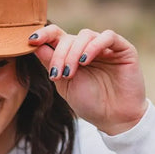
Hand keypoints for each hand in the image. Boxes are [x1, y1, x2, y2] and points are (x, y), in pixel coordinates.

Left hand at [28, 25, 147, 134]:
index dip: (44, 34)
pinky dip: (93, 46)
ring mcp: (106, 47)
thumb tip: (34, 45)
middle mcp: (88, 47)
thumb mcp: (64, 84)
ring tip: (70, 73)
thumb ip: (51, 63)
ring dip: (73, 53)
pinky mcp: (123, 49)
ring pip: (85, 35)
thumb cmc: (90, 104)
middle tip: (56, 75)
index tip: (31, 41)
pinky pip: (108, 37)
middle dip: (59, 55)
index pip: (57, 35)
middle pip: (68, 37)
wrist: (114, 119)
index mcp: (73, 54)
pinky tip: (85, 61)